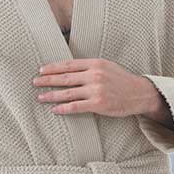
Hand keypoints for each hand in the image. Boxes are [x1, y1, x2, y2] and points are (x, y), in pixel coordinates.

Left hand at [32, 58, 163, 118]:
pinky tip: (54, 110)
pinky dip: (63, 108)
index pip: (68, 65)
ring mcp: (96, 90)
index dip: (53, 68)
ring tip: (40, 97)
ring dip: (51, 95)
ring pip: (68, 93)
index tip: (41, 70)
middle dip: (47, 80)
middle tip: (34, 82)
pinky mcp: (98, 104)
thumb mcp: (106, 66)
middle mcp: (94, 75)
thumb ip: (89, 67)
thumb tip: (69, 70)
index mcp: (95, 64)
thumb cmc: (122, 80)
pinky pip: (76, 106)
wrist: (139, 93)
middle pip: (65, 78)